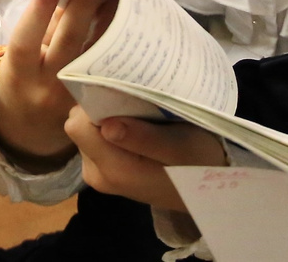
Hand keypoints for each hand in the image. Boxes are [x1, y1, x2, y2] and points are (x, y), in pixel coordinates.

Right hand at [0, 0, 118, 169]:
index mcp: (20, 76)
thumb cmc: (22, 83)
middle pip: (68, 45)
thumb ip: (38, 32)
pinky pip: (110, 65)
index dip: (37, 16)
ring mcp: (78, 97)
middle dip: (83, 7)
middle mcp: (50, 88)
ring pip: (97, 54)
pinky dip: (119, 39)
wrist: (32, 129)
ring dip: (109, 19)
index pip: (25, 44)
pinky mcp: (99, 100)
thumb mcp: (18, 61)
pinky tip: (129, 16)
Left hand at [69, 109, 227, 211]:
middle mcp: (97, 174)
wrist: (210, 189)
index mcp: (112, 170)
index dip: (95, 106)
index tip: (121, 98)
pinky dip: (111, 129)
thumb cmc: (199, 163)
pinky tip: (136, 129)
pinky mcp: (104, 171)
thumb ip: (143, 138)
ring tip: (139, 119)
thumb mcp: (181, 147)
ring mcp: (99, 174)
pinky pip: (95, 140)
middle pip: (79, 126)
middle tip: (134, 107)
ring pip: (86, 131)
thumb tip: (106, 126)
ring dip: (106, 119)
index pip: (77, 125)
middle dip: (101, 111)